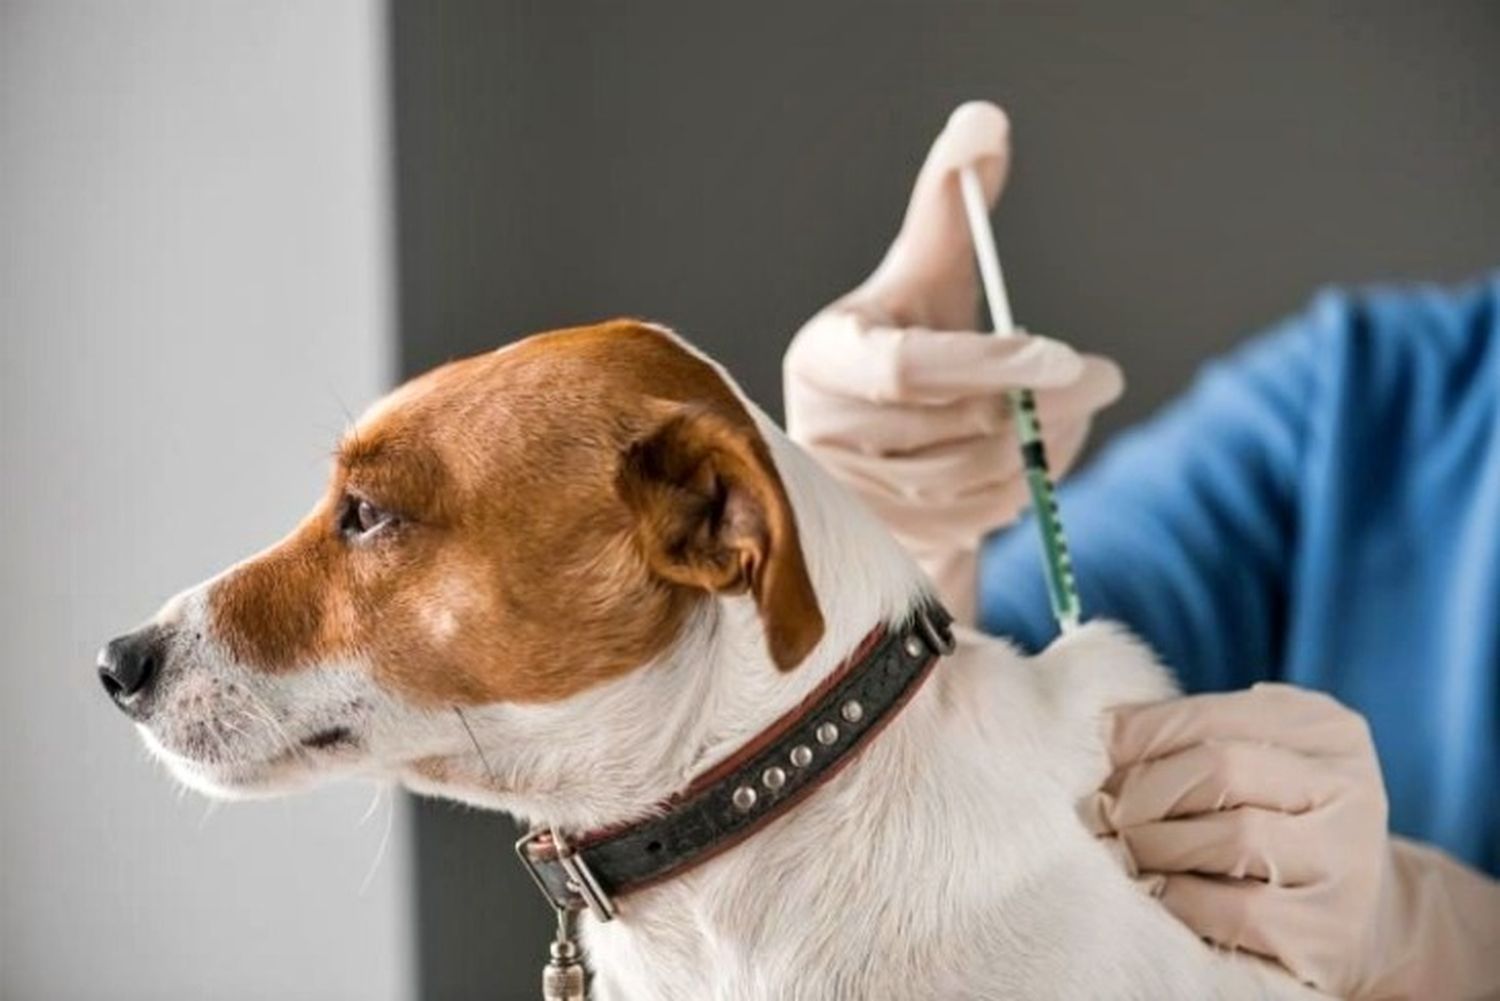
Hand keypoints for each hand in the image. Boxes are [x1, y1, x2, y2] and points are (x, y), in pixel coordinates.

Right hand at [784, 103, 1121, 621]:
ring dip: (1043, 448)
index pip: (908, 368)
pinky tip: (1040, 457)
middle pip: (953, 429)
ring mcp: (854, 498)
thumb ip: (950, 203)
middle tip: (1103, 377)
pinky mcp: (888, 540)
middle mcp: (824, 433)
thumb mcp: (923, 273)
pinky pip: (977, 522)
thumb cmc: (904, 339)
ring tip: (1073, 411)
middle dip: (1043, 405)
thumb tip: (985, 122)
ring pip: (974, 480)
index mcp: (825, 357)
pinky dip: (1026, 490)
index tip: (1071, 355)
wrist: (877, 444)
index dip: (992, 364)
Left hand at [1086, 683, 1499, 998]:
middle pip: (1219, 768)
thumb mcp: (1255, 761)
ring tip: (1123, 851)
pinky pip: (1238, 909)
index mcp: (1325, 728)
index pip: (1208, 714)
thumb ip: (1194, 737)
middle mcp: (1349, 786)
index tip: (1096, 759)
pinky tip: (1156, 891)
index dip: (1137, 736)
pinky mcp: (1332, 929)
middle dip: (1142, 792)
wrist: (1364, 918)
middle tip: (1100, 813)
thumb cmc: (1279, 823)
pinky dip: (1180, 898)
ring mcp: (1348, 859)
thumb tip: (1104, 734)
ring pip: (1231, 836)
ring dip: (1154, 845)